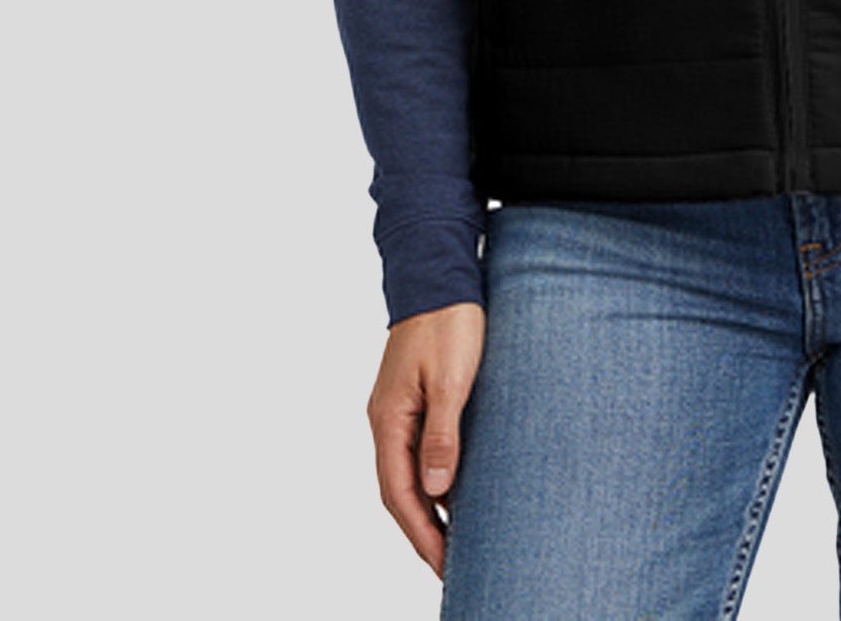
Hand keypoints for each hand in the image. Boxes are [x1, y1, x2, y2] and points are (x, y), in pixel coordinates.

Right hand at [367, 301, 487, 578]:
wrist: (440, 273)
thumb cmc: (448, 321)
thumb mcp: (452, 380)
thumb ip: (442, 436)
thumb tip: (437, 492)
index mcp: (389, 419)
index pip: (399, 494)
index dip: (422, 534)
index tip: (445, 566)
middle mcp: (386, 419)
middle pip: (398, 491)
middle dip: (422, 532)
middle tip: (451, 567)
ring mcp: (397, 409)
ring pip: (406, 473)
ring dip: (427, 508)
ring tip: (454, 540)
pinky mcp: (412, 397)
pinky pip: (416, 451)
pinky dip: (432, 478)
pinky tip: (453, 490)